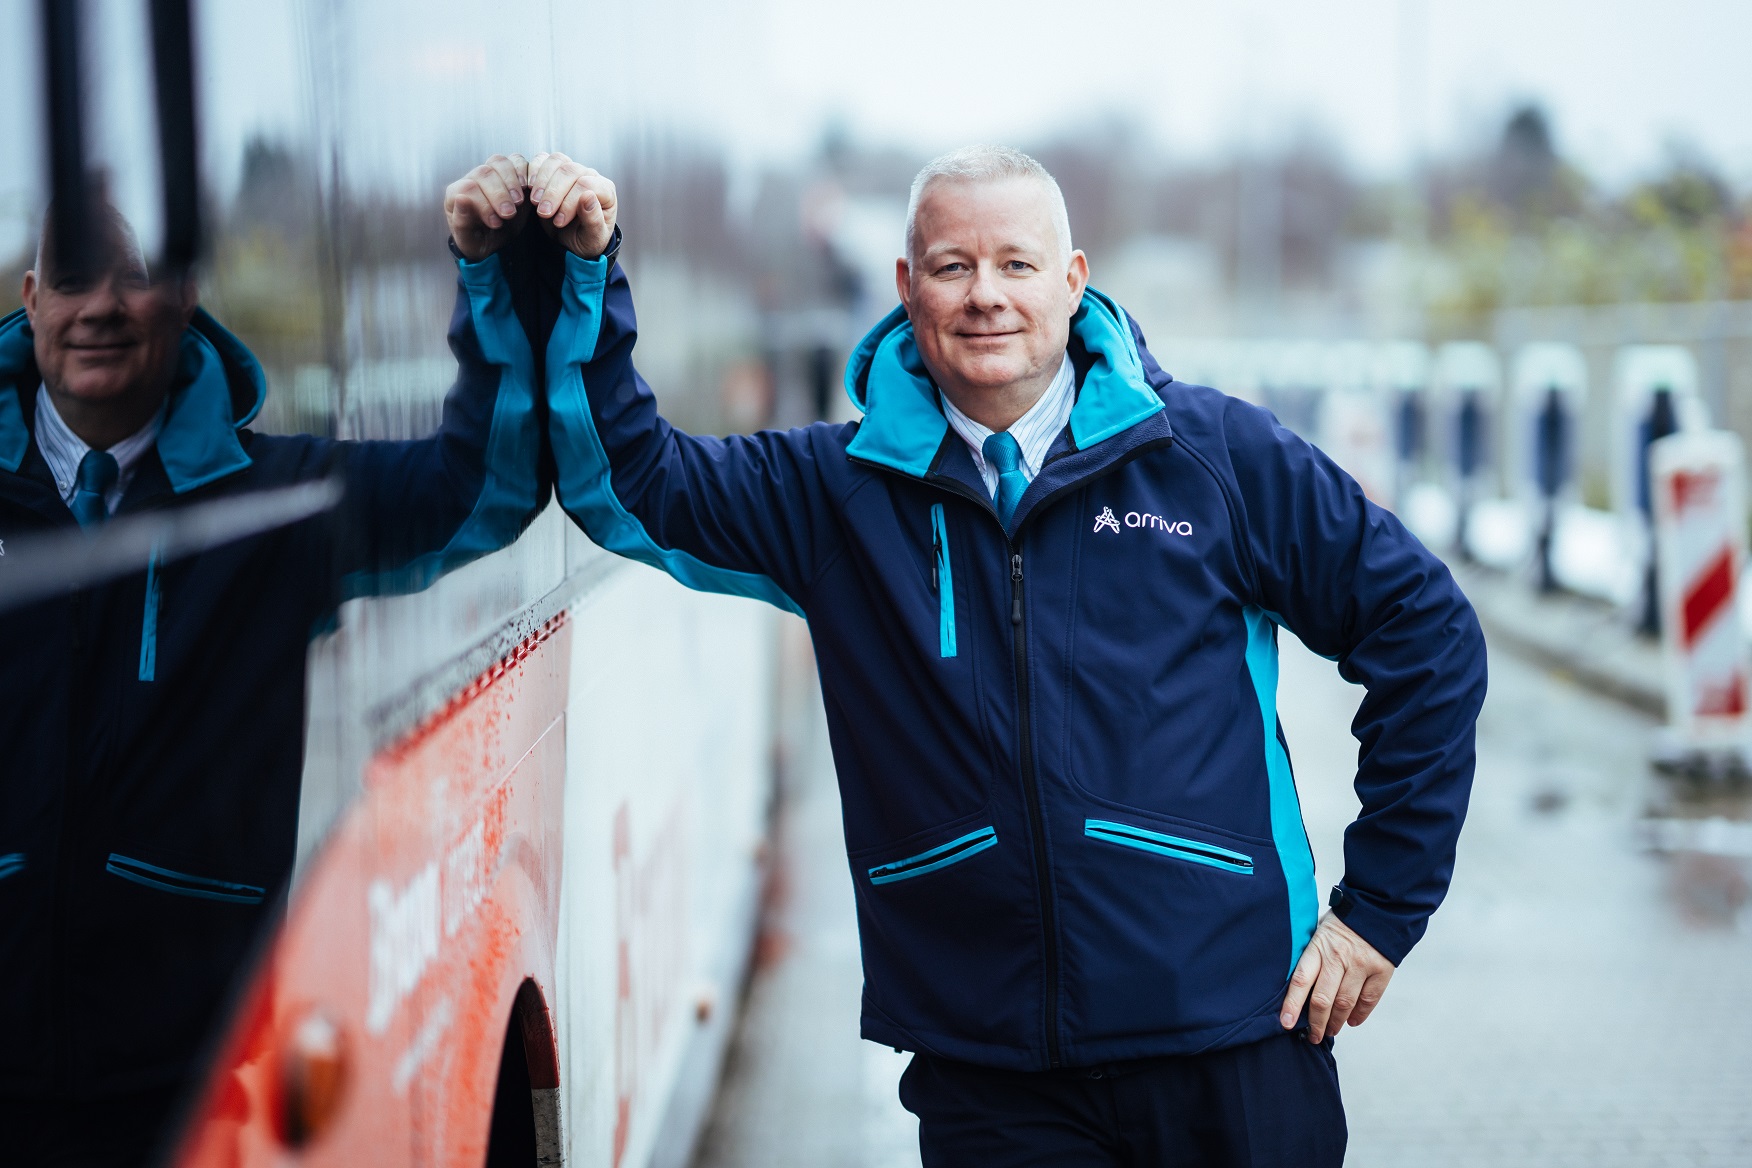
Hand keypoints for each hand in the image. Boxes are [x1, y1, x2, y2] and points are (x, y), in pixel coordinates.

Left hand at [444, 154, 530, 260]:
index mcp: (456, 194)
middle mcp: (473, 179)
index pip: (468, 188)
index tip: (496, 223)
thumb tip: (461, 199)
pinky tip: (529, 188)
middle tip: (509, 214)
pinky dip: (525, 173)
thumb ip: (461, 221)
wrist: (497, 244)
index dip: (483, 204)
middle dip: (499, 194)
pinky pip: (517, 162)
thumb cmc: (479, 242)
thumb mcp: (468, 241)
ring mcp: (492, 173)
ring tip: (519, 202)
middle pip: (484, 173)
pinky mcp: (511, 173)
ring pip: (499, 163)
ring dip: (512, 182)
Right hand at [527, 152, 616, 259]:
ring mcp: (572, 169)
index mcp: (606, 190)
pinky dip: (532, 171)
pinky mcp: (554, 169)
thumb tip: (588, 197)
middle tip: (543, 213)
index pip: (587, 184)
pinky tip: (528, 188)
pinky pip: (542, 159)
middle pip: (570, 170)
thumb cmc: (585, 239)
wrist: (571, 241)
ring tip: (535, 203)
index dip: (570, 202)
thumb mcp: (593, 238)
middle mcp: (590, 175)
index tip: (559, 223)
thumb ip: (594, 220)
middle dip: (553, 192)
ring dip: (542, 181)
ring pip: (556, 161)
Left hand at [1279, 911, 1394, 1042]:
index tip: (1286, 1023)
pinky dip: (1359, 1015)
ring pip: (1345, 1004)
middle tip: (1313, 1036)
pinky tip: (1351, 1021)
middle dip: (1316, 1024)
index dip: (1292, 1004)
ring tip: (1330, 1031)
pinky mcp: (1381, 971)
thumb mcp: (1317, 932)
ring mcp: (1361, 965)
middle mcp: (1339, 958)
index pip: (1301, 980)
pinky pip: (1369, 1000)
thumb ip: (1309, 956)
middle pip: (1323, 999)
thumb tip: (1295, 988)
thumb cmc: (1341, 923)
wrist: (1376, 908)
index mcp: (1318, 947)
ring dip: (1336, 1023)